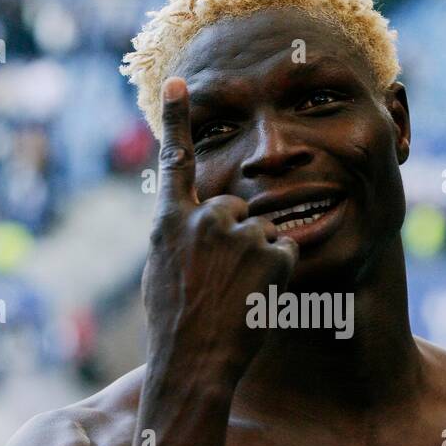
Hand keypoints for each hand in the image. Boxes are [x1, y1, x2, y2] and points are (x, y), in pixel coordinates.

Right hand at [143, 77, 297, 381]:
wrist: (194, 361)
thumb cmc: (174, 325)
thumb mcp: (161, 271)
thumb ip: (179, 237)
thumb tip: (191, 224)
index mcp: (170, 222)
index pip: (174, 161)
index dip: (177, 120)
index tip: (180, 84)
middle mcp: (204, 218)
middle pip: (236, 208)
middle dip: (237, 237)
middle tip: (222, 281)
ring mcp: (239, 234)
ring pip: (262, 233)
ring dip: (257, 261)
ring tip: (236, 296)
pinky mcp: (271, 253)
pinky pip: (285, 253)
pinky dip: (278, 276)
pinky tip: (256, 299)